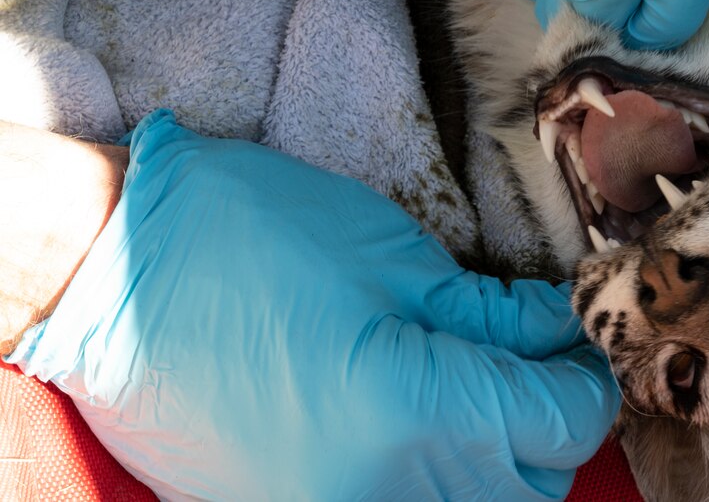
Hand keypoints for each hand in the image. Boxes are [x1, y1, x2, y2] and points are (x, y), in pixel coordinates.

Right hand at [7, 110, 618, 499]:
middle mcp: (378, 488)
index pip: (558, 424)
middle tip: (538, 363)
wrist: (116, 275)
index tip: (579, 346)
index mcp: (410, 411)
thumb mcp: (392, 258)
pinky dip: (438, 479)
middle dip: (550, 424)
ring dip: (500, 461)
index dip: (586, 381)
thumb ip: (491, 312)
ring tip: (485, 392)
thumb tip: (558, 330)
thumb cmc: (252, 238)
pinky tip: (427, 425)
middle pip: (529, 485)